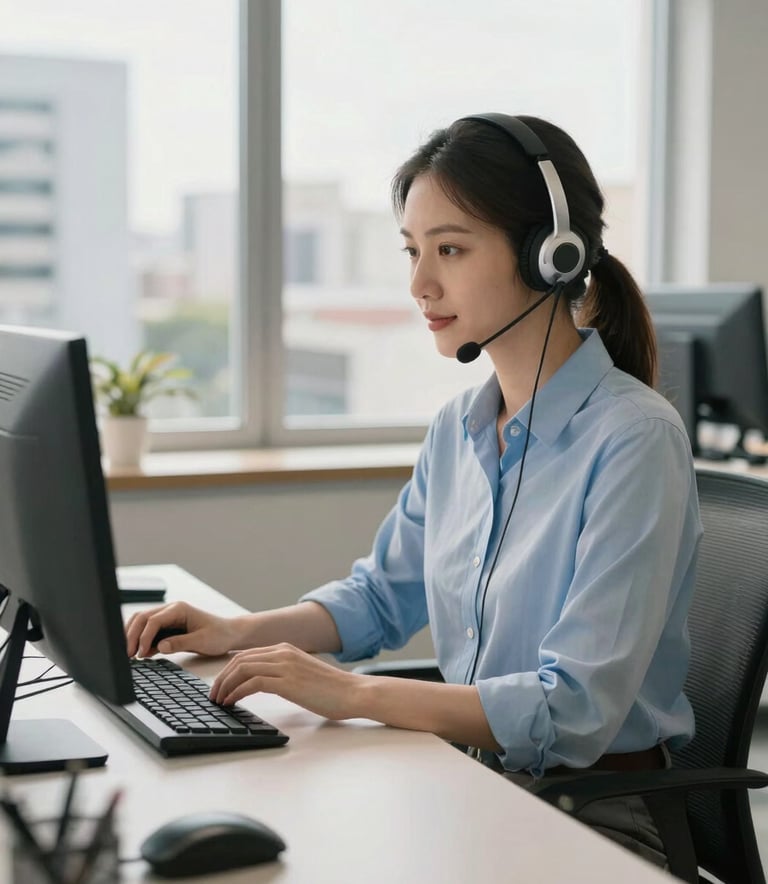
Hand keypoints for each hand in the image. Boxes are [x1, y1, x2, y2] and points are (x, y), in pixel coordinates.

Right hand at [125, 602, 241, 657]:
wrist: (230, 634)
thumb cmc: (219, 634)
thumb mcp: (202, 641)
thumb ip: (180, 643)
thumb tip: (160, 646)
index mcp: (179, 609)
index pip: (153, 620)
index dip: (144, 637)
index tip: (140, 653)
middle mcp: (171, 611)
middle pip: (142, 618)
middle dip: (132, 635)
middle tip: (127, 655)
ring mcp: (168, 619)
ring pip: (142, 624)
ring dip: (134, 637)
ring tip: (130, 655)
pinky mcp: (167, 629)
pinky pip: (149, 633)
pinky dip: (142, 642)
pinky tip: (141, 655)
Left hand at [209, 643, 359, 719]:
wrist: (353, 692)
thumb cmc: (332, 689)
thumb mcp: (303, 673)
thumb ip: (284, 673)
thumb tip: (263, 683)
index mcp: (286, 649)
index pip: (246, 655)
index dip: (228, 670)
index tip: (220, 686)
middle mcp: (283, 653)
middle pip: (239, 660)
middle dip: (221, 678)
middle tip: (213, 695)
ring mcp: (285, 666)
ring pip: (242, 669)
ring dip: (225, 686)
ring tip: (218, 701)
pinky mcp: (287, 682)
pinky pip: (252, 683)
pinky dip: (237, 692)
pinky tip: (231, 703)